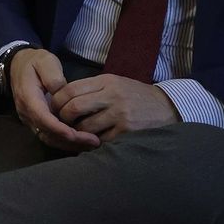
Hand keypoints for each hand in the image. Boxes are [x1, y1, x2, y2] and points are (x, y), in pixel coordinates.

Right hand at [10, 48, 99, 150]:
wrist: (18, 65)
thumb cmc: (35, 62)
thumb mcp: (46, 62)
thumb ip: (53, 77)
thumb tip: (62, 93)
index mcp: (28, 97)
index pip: (43, 119)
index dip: (61, 129)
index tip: (79, 134)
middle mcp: (26, 112)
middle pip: (47, 133)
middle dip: (70, 140)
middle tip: (94, 141)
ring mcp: (29, 119)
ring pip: (48, 138)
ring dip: (69, 144)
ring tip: (91, 143)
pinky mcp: (35, 122)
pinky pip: (49, 136)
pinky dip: (65, 141)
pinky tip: (81, 140)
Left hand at [51, 74, 179, 142]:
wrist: (168, 107)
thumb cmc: (134, 96)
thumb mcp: (114, 84)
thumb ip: (91, 89)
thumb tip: (61, 99)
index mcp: (106, 82)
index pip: (69, 90)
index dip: (57, 101)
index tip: (55, 109)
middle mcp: (112, 96)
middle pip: (73, 108)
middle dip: (63, 118)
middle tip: (63, 124)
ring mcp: (121, 114)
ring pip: (85, 127)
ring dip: (77, 133)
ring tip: (78, 133)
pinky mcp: (128, 131)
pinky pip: (101, 140)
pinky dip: (93, 142)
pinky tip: (94, 140)